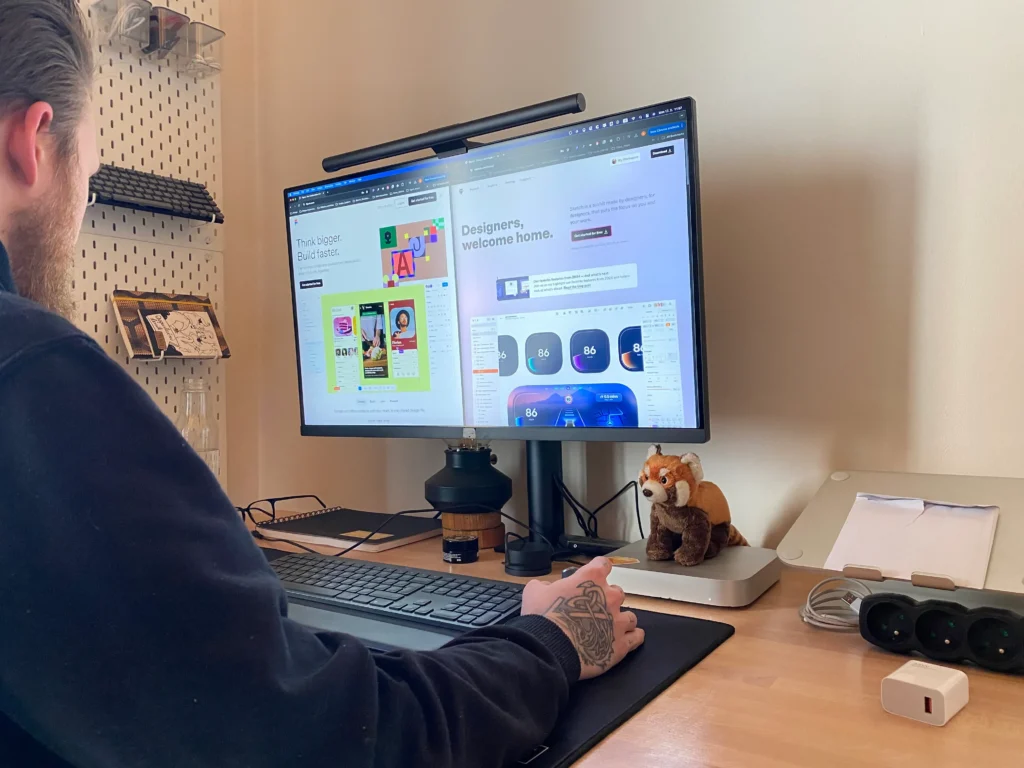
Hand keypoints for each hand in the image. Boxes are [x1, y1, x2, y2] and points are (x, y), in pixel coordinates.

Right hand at [521, 557, 644, 680]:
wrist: (549, 648)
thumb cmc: (542, 618)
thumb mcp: (534, 592)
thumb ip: (543, 585)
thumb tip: (545, 587)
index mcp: (590, 579)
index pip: (603, 564)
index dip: (600, 568)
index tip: (597, 573)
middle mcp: (609, 596)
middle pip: (618, 592)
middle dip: (608, 599)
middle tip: (595, 609)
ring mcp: (618, 621)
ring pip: (630, 616)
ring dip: (621, 619)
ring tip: (610, 628)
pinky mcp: (621, 644)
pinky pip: (636, 637)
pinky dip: (632, 637)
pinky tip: (626, 639)